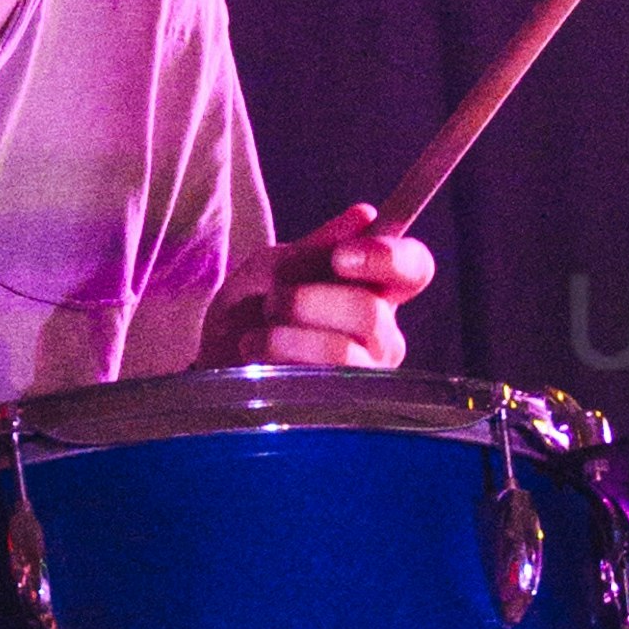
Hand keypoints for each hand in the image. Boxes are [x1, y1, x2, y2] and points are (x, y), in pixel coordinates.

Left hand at [198, 207, 431, 376]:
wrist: (215, 364)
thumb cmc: (250, 313)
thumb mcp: (272, 268)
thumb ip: (316, 249)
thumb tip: (366, 217)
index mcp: (373, 290)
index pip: (414, 268)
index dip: (390, 258)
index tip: (341, 257)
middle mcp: (381, 336)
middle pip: (370, 310)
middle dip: (307, 300)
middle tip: (272, 302)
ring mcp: (366, 378)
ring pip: (342, 353)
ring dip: (286, 336)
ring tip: (255, 337)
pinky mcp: (340, 411)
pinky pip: (318, 385)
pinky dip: (277, 364)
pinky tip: (259, 362)